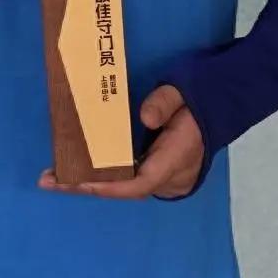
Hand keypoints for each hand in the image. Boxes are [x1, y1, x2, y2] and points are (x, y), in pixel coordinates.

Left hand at [38, 85, 204, 199]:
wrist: (227, 101)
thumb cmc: (201, 94)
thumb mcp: (183, 88)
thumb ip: (165, 102)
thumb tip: (145, 117)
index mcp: (178, 156)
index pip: (140, 183)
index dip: (108, 187)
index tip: (77, 183)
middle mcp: (175, 175)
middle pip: (127, 190)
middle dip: (87, 186)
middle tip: (49, 180)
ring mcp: (173, 179)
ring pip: (128, 187)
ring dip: (94, 183)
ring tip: (56, 176)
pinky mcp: (167, 174)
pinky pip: (134, 180)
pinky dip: (108, 177)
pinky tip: (81, 169)